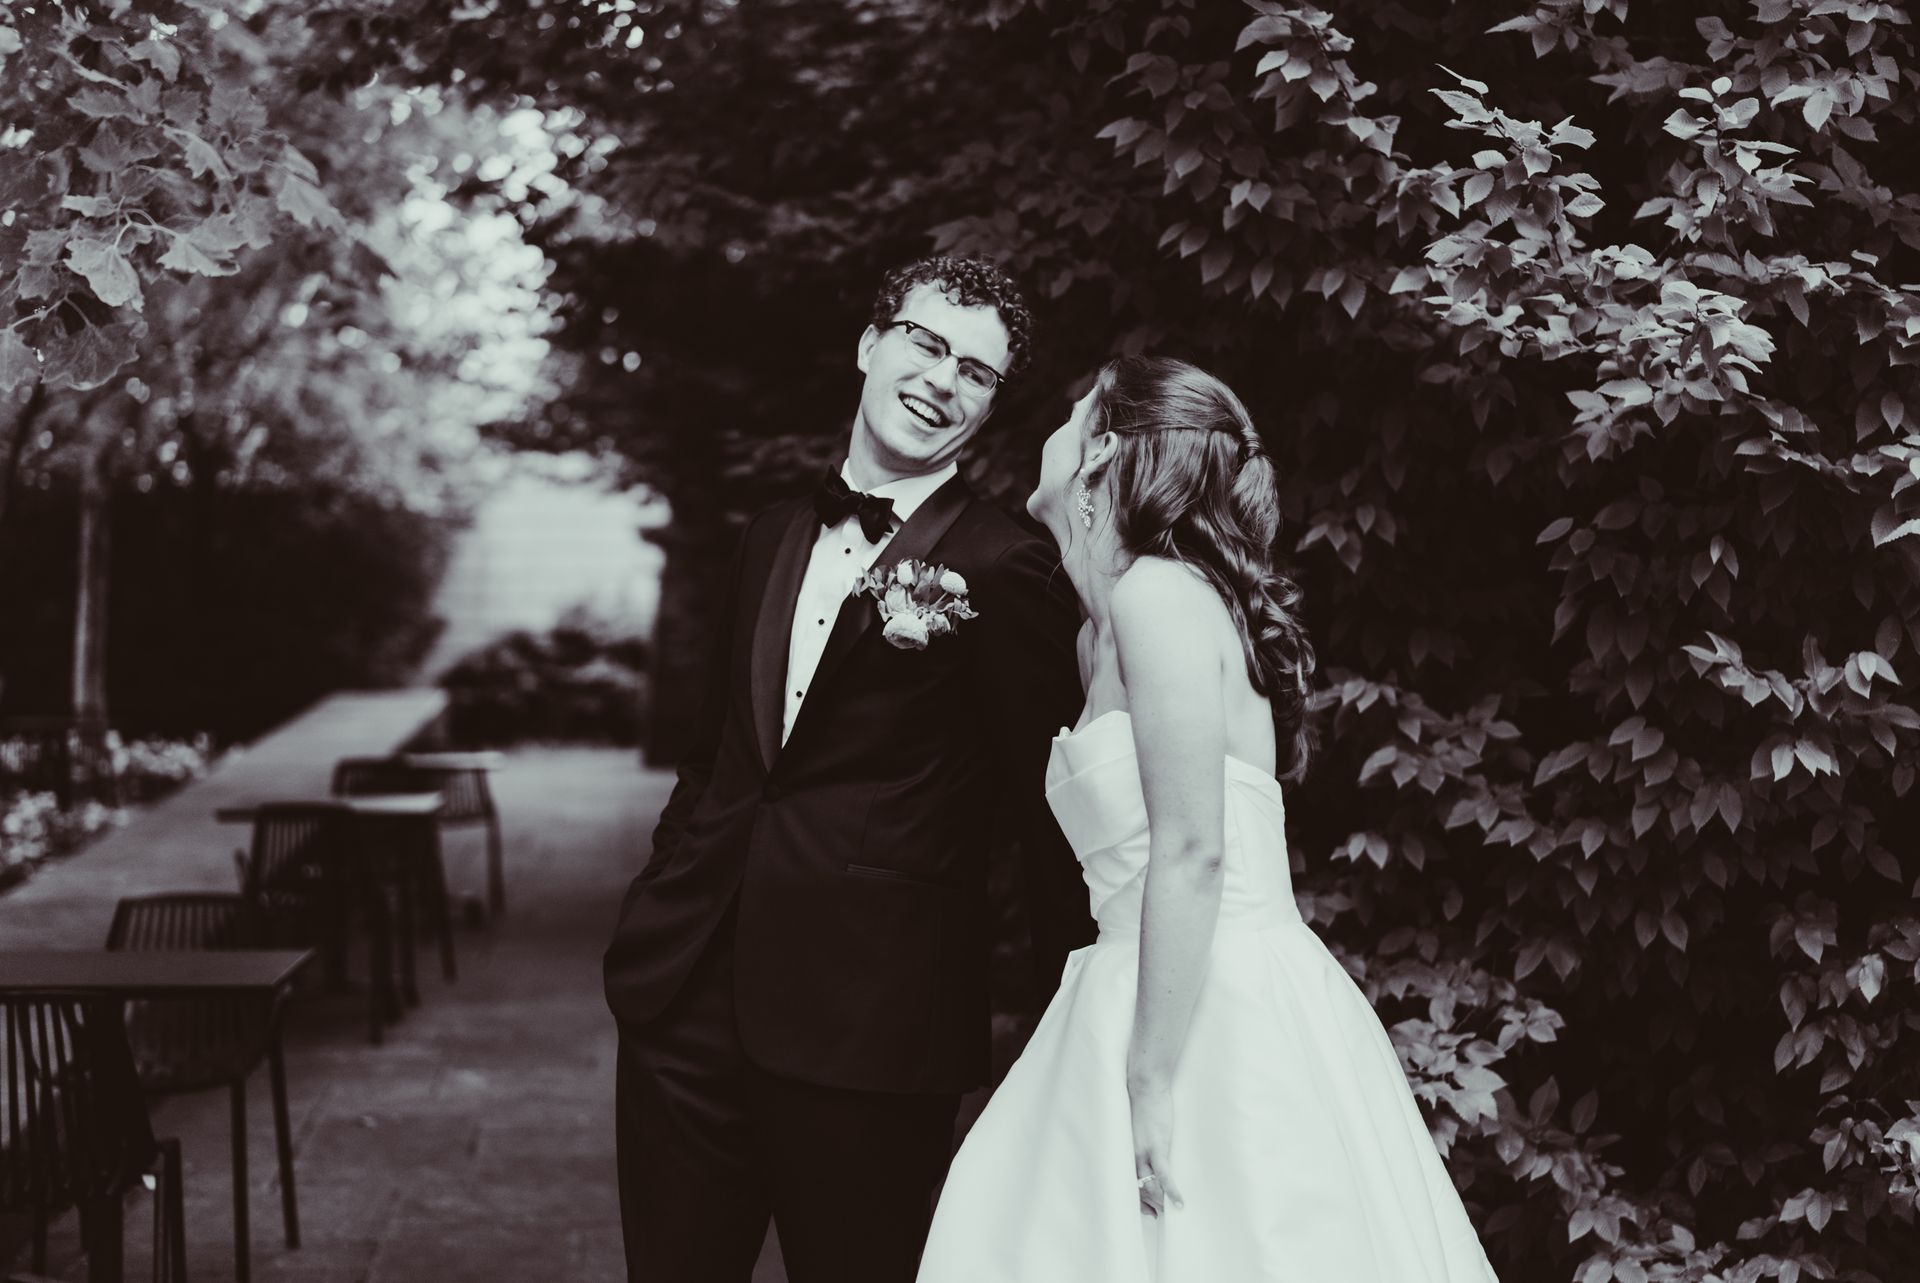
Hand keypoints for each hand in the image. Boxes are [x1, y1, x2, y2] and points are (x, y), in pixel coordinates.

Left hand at [1129, 1079, 1184, 1216]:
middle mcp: (1131, 1156)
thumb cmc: (1144, 1105)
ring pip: (1150, 1187)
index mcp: (1127, 1152)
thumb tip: (1150, 1155)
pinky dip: (1171, 1191)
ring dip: (1161, 1202)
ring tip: (1171, 1212)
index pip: (1129, 1184)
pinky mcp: (1156, 1147)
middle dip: (1149, 1205)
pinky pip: (1163, 1175)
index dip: (1137, 1201)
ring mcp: (1143, 1152)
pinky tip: (1179, 1203)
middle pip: (1138, 1190)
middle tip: (1159, 1215)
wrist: (1145, 1086)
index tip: (1147, 1211)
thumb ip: (1141, 1143)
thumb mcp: (1139, 1129)